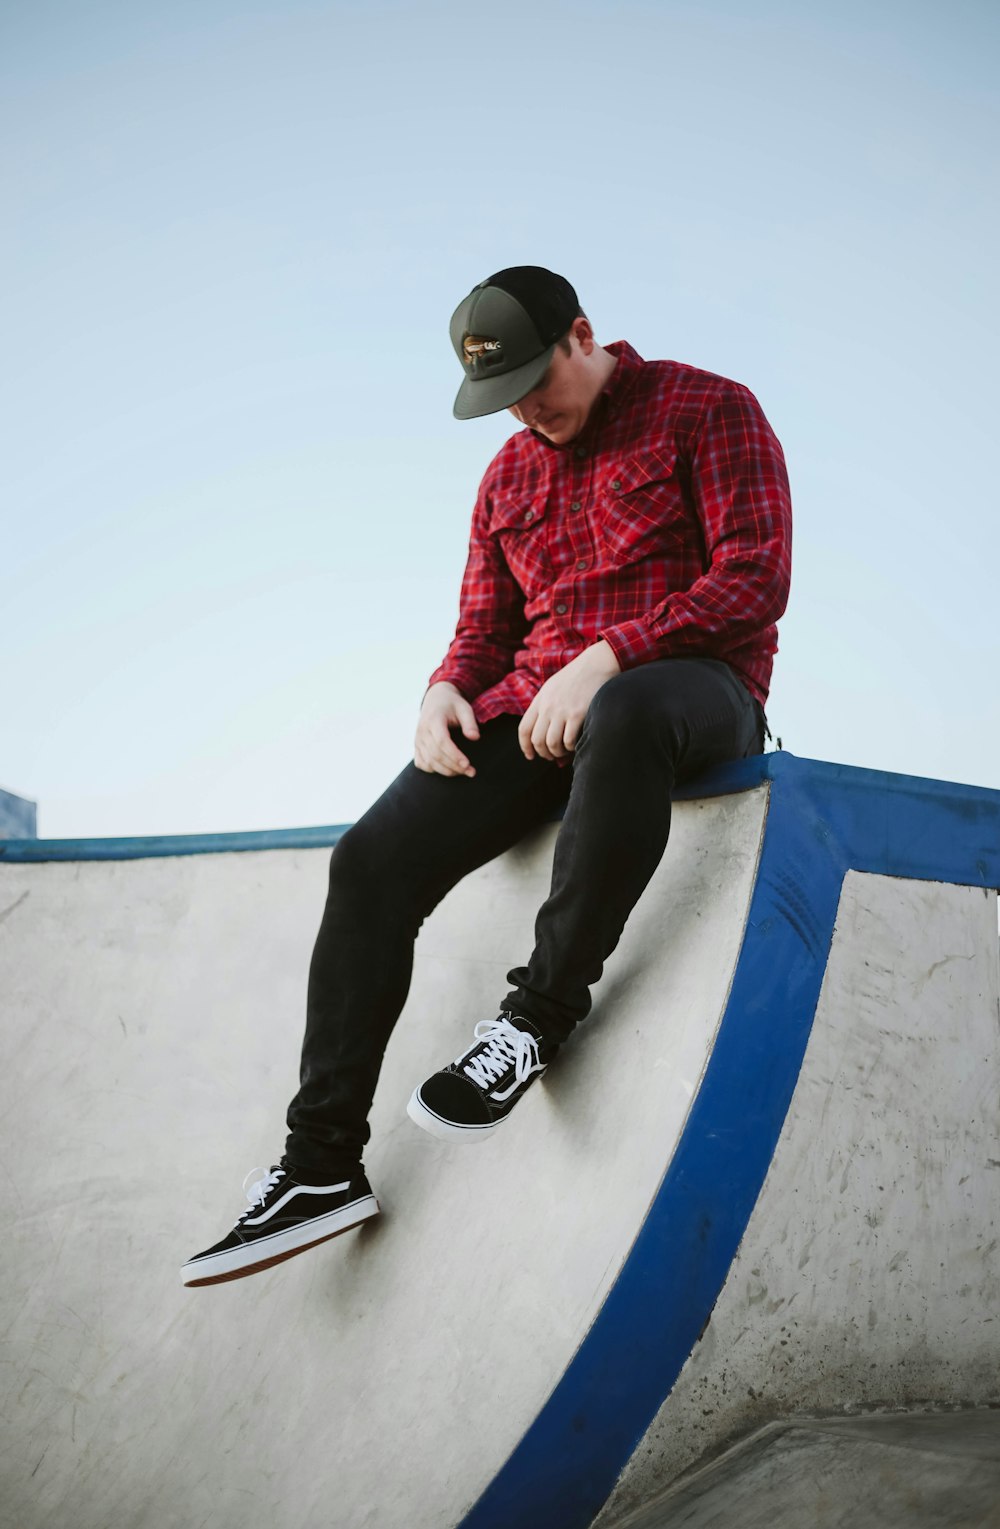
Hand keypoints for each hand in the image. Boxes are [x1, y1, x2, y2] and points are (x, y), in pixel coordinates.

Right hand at [414, 682, 480, 776]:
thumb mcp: (464, 708)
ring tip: (463, 772)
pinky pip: (421, 763)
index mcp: (433, 720)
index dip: (454, 755)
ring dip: (446, 771)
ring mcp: (418, 740)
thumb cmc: (452, 705)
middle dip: (454, 767)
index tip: (467, 764)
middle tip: (471, 772)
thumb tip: (475, 738)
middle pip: (436, 755)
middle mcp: (422, 731)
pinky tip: (447, 769)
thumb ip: (470, 722)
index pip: (441, 742)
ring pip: (429, 762)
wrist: (435, 699)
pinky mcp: (417, 746)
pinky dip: (433, 770)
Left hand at [518, 641, 620, 761]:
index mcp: (540, 700)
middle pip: (537, 740)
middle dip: (543, 753)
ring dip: (557, 753)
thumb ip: (545, 706)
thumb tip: (543, 731)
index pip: (524, 729)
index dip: (525, 747)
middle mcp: (548, 706)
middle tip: (551, 756)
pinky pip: (568, 740)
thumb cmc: (576, 678)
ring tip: (564, 751)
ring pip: (552, 743)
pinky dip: (570, 748)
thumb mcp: (553, 687)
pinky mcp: (578, 714)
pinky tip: (575, 745)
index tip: (531, 756)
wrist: (595, 664)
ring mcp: (562, 711)